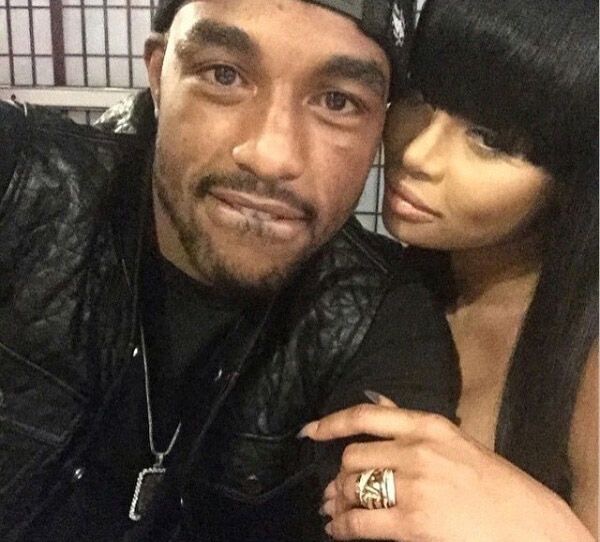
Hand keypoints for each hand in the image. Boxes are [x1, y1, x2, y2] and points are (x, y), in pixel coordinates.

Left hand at [300, 395, 592, 541]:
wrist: (535, 529)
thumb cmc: (499, 488)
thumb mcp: (457, 444)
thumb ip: (414, 425)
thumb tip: (377, 402)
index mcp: (431, 426)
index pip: (367, 414)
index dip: (332, 423)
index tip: (310, 432)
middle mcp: (418, 450)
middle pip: (354, 457)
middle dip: (339, 477)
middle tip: (333, 492)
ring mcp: (415, 486)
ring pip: (353, 488)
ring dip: (337, 503)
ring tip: (334, 513)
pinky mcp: (413, 522)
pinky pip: (360, 523)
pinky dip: (343, 528)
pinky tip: (340, 531)